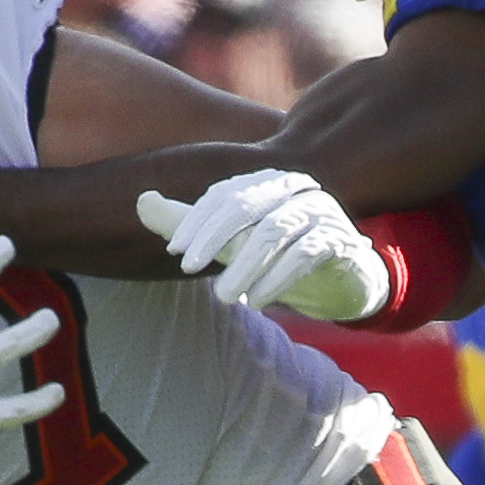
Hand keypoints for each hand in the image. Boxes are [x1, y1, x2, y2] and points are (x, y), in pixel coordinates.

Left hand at [138, 171, 390, 321]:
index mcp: (266, 183)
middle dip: (213, 236)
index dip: (195, 219)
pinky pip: (305, 253)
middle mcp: (295, 189)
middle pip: (246, 205)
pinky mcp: (340, 240)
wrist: (343, 282)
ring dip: (244, 265)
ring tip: (223, 297)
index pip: (224, 194)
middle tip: (188, 268)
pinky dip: (277, 278)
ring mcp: (321, 211)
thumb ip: (189, 224)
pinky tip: (257, 301)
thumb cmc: (279, 258)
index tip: (174, 251)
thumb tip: (141, 200)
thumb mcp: (231, 243)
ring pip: (274, 231)